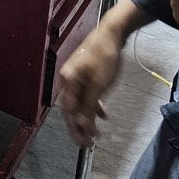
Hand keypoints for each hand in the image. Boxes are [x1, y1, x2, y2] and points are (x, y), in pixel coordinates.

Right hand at [59, 23, 123, 147]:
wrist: (111, 34)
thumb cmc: (104, 57)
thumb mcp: (99, 85)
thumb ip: (89, 105)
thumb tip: (81, 125)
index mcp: (68, 81)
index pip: (69, 112)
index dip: (76, 129)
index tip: (85, 144)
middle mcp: (68, 79)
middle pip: (72, 109)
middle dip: (79, 127)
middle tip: (88, 144)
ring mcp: (76, 75)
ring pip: (79, 102)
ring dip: (87, 118)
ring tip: (96, 133)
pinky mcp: (84, 73)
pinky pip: (85, 94)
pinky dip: (93, 105)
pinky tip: (103, 114)